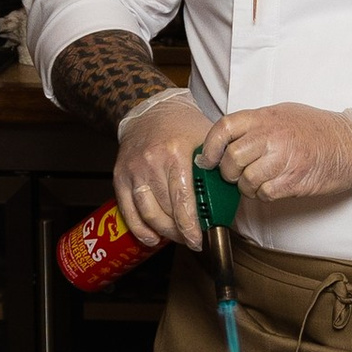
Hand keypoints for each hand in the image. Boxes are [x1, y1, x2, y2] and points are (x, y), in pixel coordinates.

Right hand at [110, 90, 205, 248]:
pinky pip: (128, 211)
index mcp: (176, 154)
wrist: (150, 111)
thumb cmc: (182, 127)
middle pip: (167, 211)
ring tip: (177, 236)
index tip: (199, 240)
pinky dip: (140, 229)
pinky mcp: (120, 177)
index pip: (184, 200)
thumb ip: (219, 167)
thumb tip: (231, 198)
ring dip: (164, 232)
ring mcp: (134, 171)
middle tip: (192, 240)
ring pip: (148, 214)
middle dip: (181, 232)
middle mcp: (152, 163)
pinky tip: (152, 237)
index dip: (191, 227)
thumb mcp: (207, 139)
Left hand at [201, 103, 351, 203]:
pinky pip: (264, 194)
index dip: (210, 147)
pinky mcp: (293, 180)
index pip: (223, 128)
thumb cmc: (319, 130)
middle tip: (237, 174)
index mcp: (266, 117)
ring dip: (248, 187)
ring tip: (261, 181)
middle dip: (229, 172)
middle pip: (231, 159)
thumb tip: (226, 141)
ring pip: (245, 180)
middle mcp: (272, 136)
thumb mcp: (284, 114)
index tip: (207, 159)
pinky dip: (264, 195)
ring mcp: (283, 159)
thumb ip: (255, 126)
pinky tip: (275, 186)